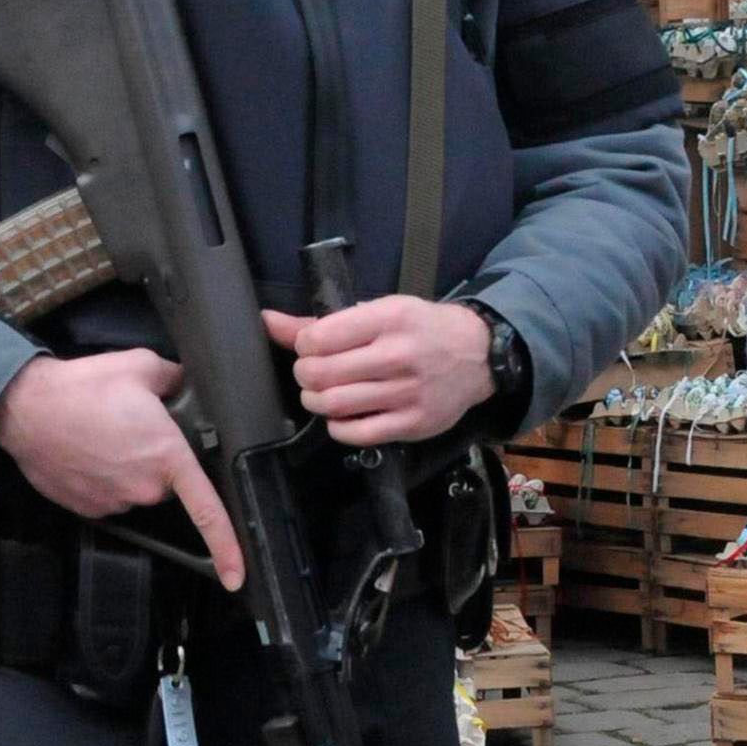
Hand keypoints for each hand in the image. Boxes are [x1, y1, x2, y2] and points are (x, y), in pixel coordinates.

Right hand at [0, 352, 244, 591]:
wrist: (24, 409)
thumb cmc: (82, 387)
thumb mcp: (141, 365)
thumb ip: (175, 378)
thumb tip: (185, 385)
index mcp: (167, 456)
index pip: (207, 510)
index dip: (228, 546)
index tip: (238, 575)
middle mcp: (144, 487)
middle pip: (168, 482)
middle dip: (159, 459)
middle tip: (133, 426)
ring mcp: (114, 502)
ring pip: (137, 488)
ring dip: (129, 467)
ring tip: (104, 434)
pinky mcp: (88, 508)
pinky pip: (110, 495)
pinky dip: (105, 477)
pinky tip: (88, 450)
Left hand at [269, 296, 492, 449]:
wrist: (478, 354)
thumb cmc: (421, 328)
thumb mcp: (379, 311)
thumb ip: (323, 322)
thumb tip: (268, 321)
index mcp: (388, 318)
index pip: (320, 338)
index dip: (303, 346)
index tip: (311, 347)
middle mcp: (398, 355)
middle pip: (322, 374)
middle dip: (305, 375)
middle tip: (311, 374)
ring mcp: (407, 392)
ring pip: (336, 404)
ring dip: (316, 401)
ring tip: (322, 393)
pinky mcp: (414, 423)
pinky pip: (358, 434)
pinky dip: (338, 427)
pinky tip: (342, 415)